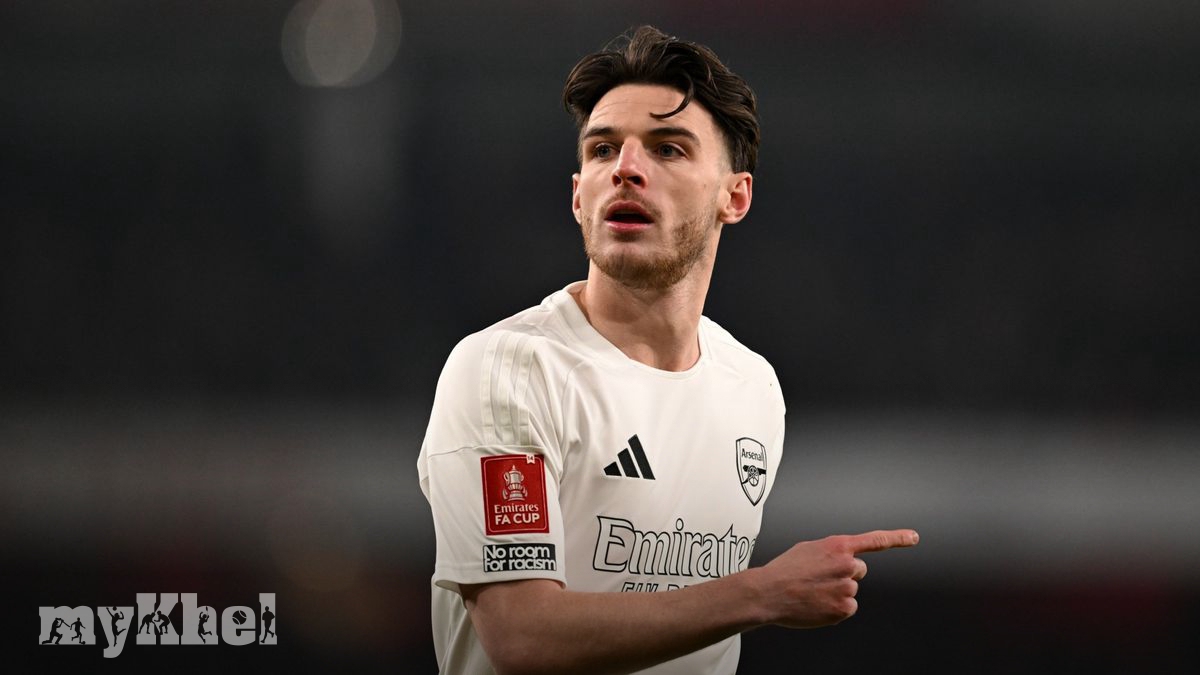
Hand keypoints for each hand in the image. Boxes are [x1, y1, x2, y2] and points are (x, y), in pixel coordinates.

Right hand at [758, 529, 917, 627]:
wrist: (769, 592)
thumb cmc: (785, 570)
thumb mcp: (809, 549)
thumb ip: (832, 552)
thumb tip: (842, 560)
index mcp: (838, 546)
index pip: (875, 540)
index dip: (897, 538)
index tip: (913, 537)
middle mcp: (847, 565)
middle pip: (859, 570)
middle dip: (844, 574)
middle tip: (820, 578)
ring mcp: (847, 588)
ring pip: (851, 590)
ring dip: (837, 591)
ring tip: (814, 591)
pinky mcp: (844, 608)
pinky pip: (848, 607)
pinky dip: (835, 607)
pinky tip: (818, 603)